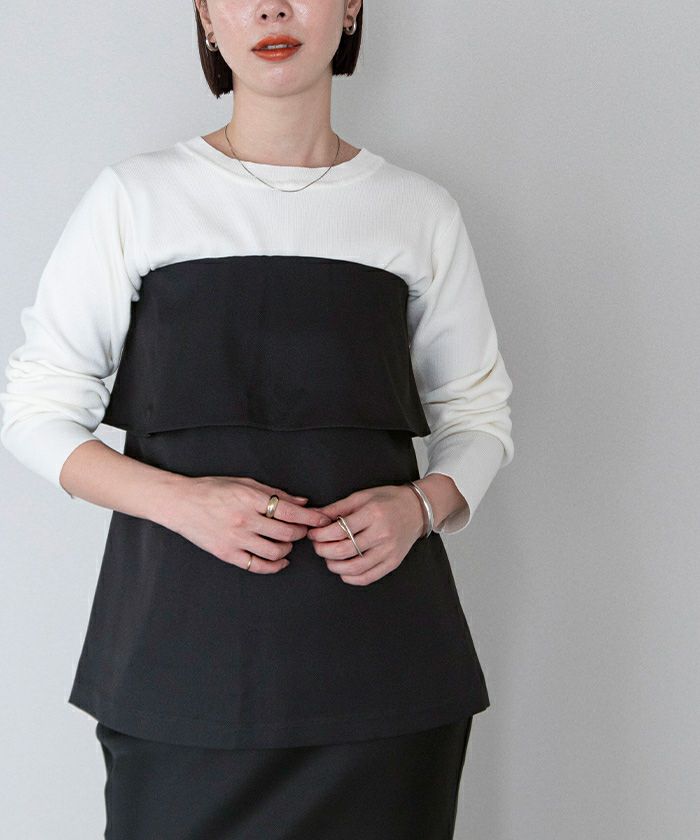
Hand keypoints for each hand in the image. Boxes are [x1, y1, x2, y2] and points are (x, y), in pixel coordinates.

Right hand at [163, 475, 332, 572]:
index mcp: (250, 498)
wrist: (180, 503)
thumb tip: (303, 502)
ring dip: (288, 548)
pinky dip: (274, 565)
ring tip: (288, 543)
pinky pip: (257, 565)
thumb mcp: (244, 483)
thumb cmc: (213, 489)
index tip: (324, 520)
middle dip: (302, 533)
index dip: (311, 518)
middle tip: (304, 531)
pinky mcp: (227, 554)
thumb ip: (275, 493)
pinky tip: (280, 560)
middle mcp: (244, 520)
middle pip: (286, 533)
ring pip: (275, 551)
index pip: (289, 511)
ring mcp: (235, 539)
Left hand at [306, 484, 426, 585]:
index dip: (320, 534)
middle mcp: (381, 534)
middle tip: (317, 545)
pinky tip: (343, 571)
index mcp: (372, 514)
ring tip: (328, 558)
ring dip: (334, 565)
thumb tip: (314, 515)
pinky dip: (351, 578)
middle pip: (343, 550)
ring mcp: (388, 551)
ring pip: (354, 568)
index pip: (339, 530)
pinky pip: (368, 577)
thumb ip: (337, 508)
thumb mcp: (362, 496)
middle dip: (323, 550)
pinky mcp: (393, 562)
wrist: (417, 509)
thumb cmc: (388, 500)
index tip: (313, 533)